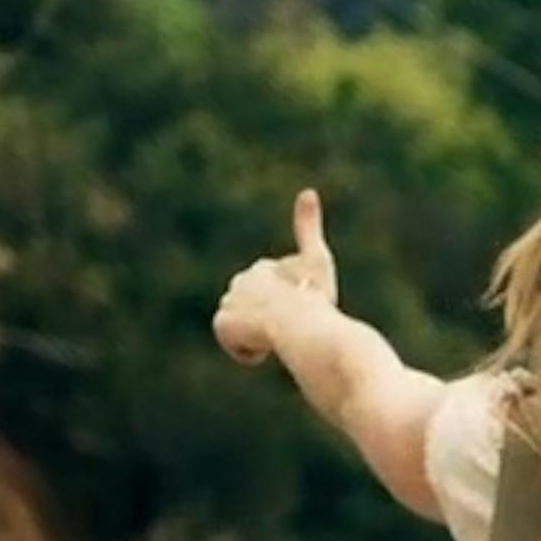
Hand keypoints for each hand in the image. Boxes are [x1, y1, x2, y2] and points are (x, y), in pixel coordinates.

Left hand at [212, 188, 340, 365]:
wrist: (307, 329)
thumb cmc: (316, 298)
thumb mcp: (317, 261)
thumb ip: (309, 227)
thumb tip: (307, 190)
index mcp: (259, 269)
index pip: (270, 297)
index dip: (289, 310)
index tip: (301, 312)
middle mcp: (239, 283)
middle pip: (255, 312)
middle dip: (271, 322)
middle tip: (292, 326)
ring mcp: (229, 304)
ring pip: (246, 328)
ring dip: (262, 335)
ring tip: (281, 335)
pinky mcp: (222, 325)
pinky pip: (236, 345)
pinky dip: (250, 351)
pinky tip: (268, 344)